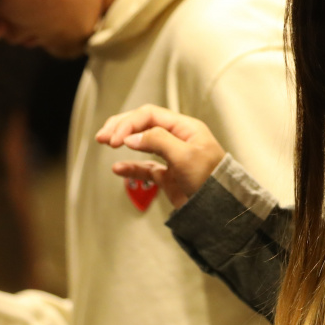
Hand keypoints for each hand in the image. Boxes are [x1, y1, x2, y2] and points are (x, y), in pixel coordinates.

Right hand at [96, 105, 226, 208]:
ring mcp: (172, 157)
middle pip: (144, 124)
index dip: (129, 123)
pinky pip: (146, 167)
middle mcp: (178, 138)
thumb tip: (131, 137)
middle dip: (122, 127)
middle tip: (103, 137)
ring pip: (142, 143)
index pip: (150, 115)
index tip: (115, 139)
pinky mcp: (169, 175)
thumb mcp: (185, 155)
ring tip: (105, 143)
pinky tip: (118, 168)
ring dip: (124, 142)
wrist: (222, 210)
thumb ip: (158, 141)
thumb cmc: (212, 179)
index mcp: (185, 127)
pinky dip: (131, 166)